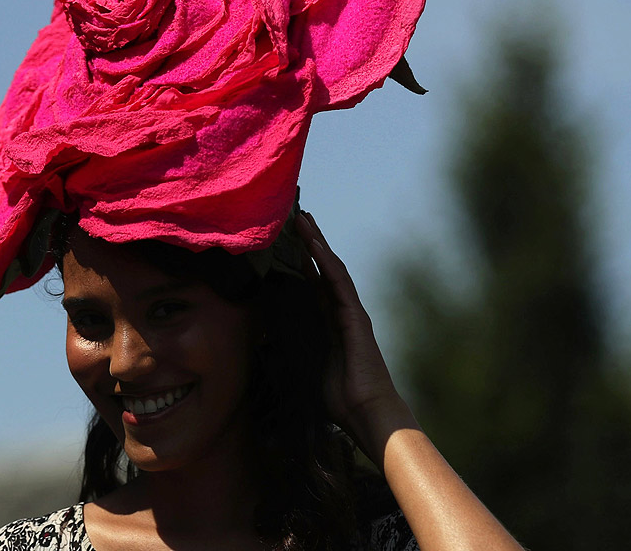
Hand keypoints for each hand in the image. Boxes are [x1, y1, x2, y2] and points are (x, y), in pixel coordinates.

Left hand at [294, 210, 415, 465]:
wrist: (366, 412)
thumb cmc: (339, 398)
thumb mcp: (307, 368)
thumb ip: (292, 352)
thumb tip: (264, 346)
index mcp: (329, 322)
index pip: (313, 284)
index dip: (300, 262)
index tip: (286, 242)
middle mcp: (340, 312)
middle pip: (322, 269)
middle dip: (308, 243)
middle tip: (294, 217)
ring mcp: (349, 312)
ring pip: (331, 268)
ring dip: (316, 243)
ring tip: (302, 219)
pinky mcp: (355, 316)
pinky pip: (339, 283)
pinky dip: (326, 263)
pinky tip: (315, 245)